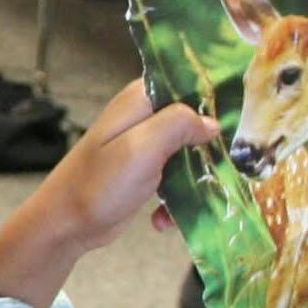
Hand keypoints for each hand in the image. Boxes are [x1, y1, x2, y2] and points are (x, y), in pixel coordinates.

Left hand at [0, 81, 221, 304]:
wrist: (64, 226)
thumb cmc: (99, 183)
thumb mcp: (142, 148)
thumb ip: (178, 124)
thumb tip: (212, 122)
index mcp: (142, 99)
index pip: (190, 82)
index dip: (217, 99)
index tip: (243, 122)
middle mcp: (145, 118)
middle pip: (196, 122)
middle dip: (211, 149)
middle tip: (225, 171)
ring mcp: (144, 147)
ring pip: (190, 155)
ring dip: (195, 182)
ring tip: (197, 201)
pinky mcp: (145, 175)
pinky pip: (175, 182)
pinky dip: (175, 203)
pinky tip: (163, 222)